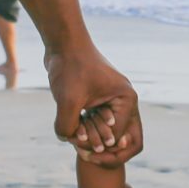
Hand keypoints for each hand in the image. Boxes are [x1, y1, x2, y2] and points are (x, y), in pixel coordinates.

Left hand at [46, 43, 141, 161]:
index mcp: (126, 100)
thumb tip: (66, 139)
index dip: (96, 145)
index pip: (116, 137)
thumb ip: (67, 126)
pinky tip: (66, 123)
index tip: (77, 143)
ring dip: (84, 133)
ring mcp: (109, 100)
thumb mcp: (67, 100)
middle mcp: (122, 101)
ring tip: (69, 131)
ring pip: (100, 129)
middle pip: (112, 135)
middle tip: (73, 141)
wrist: (63, 43)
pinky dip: (79, 124)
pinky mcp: (95, 98)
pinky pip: (91, 120)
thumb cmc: (70, 66)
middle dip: (92, 140)